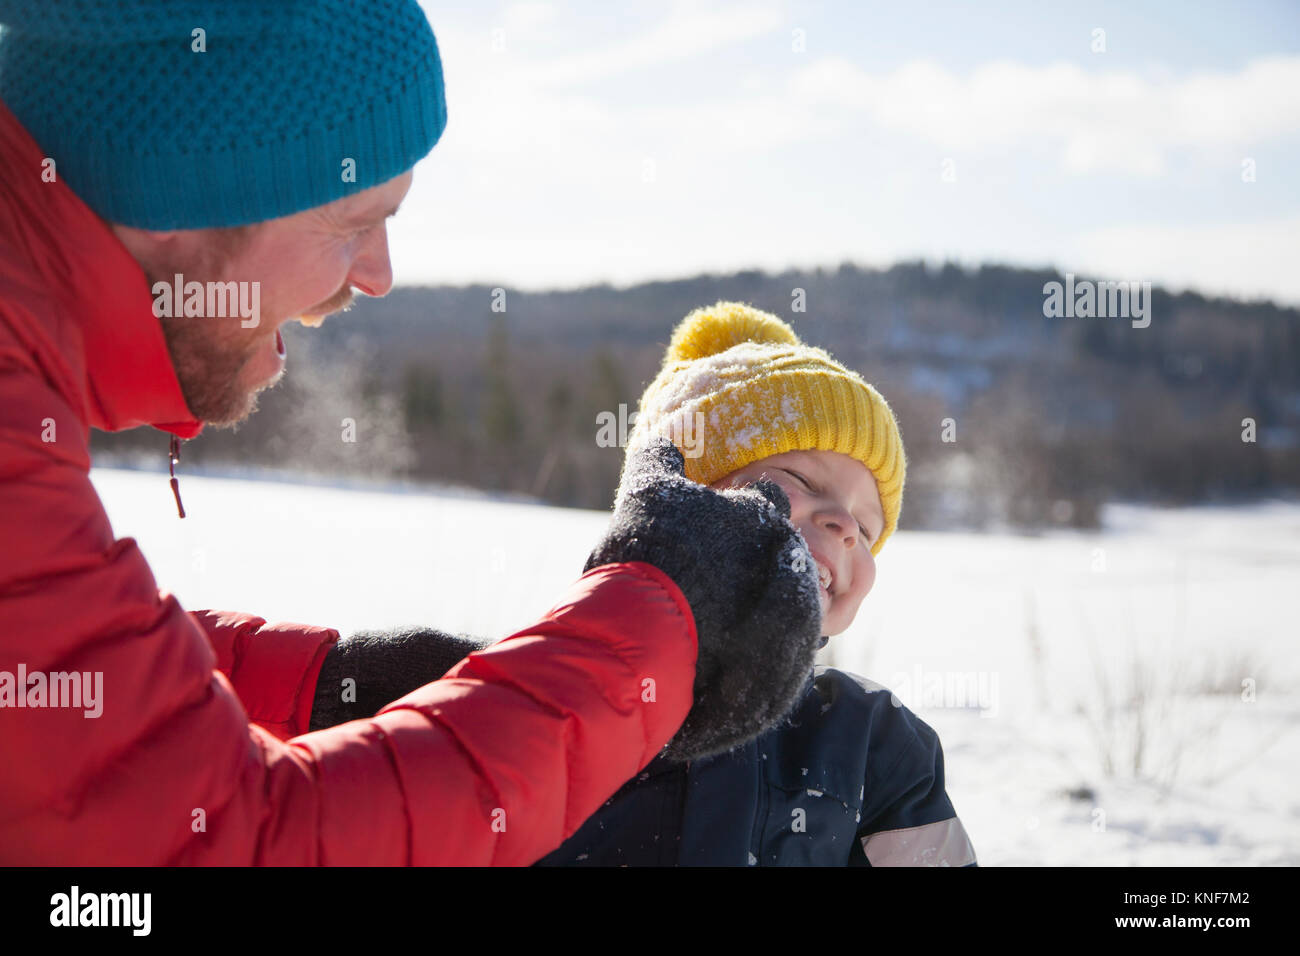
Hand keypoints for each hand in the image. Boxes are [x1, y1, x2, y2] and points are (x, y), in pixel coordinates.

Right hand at [584, 437, 823, 760]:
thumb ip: (659, 461)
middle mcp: (787, 557)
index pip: (766, 503)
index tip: (710, 538)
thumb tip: (663, 439)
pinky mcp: (791, 655)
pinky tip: (720, 658)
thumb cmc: (650, 555)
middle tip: (706, 587)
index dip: (737, 519)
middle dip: (747, 569)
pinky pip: (779, 652)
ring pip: (779, 606)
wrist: (651, 634)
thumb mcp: (647, 494)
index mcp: (761, 513)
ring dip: (752, 612)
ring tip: (709, 627)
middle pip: (775, 557)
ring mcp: (793, 608)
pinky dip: (754, 654)